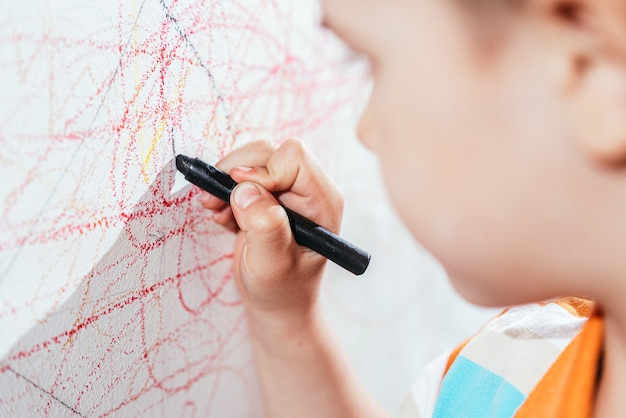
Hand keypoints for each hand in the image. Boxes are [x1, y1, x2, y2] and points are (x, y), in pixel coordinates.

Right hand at [201, 139, 343, 332]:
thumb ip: (265, 228)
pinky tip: (224, 217)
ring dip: (226, 181)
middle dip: (236, 172)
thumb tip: (245, 190)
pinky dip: (225, 190)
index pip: (294, 158)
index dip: (263, 171)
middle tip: (216, 202)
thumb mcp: (273, 265)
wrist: (277, 302)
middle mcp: (308, 189)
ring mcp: (288, 190)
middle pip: (269, 152)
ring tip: (218, 212)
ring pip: (253, 159)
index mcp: (322, 201)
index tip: (241, 197)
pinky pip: (243, 175)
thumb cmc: (283, 290)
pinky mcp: (269, 195)